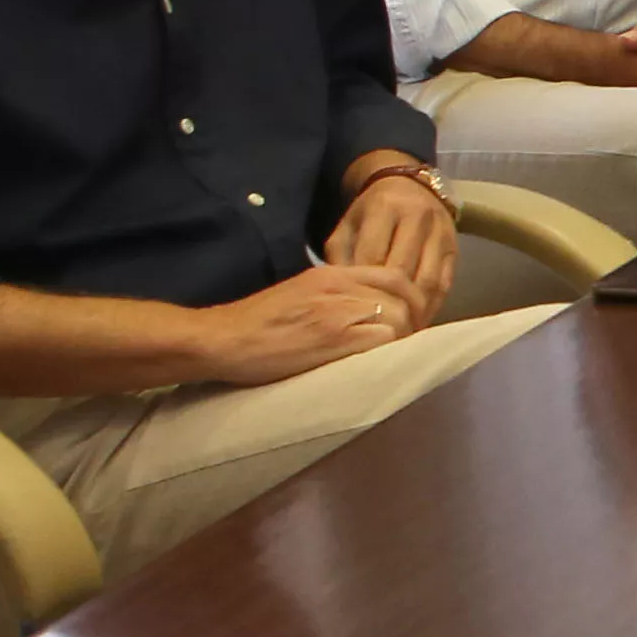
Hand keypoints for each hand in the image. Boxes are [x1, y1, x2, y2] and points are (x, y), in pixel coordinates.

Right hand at [213, 260, 420, 383]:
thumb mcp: (298, 294)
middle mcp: (339, 287)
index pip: (392, 274)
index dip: (408, 298)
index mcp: (330, 273)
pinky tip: (380, 363)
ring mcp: (338, 312)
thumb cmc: (255, 323)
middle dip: (414, 317)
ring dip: (404, 337)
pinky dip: (390, 351)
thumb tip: (361, 312)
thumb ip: (332, 296)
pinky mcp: (334, 339)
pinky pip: (383, 340)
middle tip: (408, 341)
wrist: (223, 338)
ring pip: (399, 316)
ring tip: (394, 354)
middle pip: (403, 293)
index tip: (407, 319)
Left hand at [323, 162, 456, 323]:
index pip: (373, 256)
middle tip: (376, 329)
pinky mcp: (455, 248)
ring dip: (413, 310)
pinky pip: (445, 283)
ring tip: (398, 331)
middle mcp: (418, 218)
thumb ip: (340, 256)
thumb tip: (341, 296)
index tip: (354, 311)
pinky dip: (432, 305)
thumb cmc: (371, 211)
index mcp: (385, 208)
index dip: (363, 287)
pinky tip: (418, 320)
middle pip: (403, 271)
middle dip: (389, 303)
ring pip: (428, 281)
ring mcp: (441, 233)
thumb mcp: (348, 225)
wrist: (408, 186)